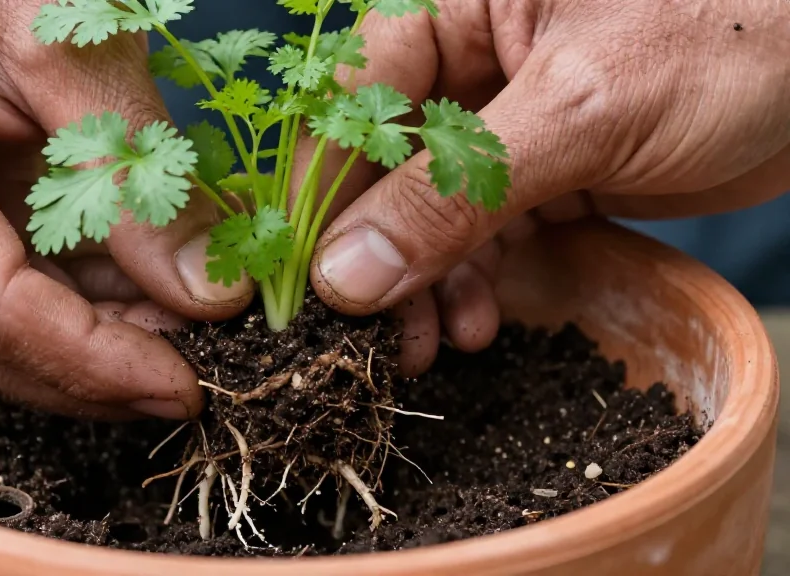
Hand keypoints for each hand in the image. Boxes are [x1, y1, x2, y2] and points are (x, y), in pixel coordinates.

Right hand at [0, 0, 255, 419]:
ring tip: (184, 332)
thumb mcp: (79, 49)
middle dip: (95, 374)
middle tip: (196, 376)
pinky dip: (72, 311)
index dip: (94, 363)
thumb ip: (142, 177)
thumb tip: (213, 296)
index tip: (186, 388)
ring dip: (92, 348)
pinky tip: (142, 300)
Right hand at [297, 0, 789, 371]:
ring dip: (427, 280)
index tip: (313, 286)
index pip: (351, 104)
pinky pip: (484, 229)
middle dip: (380, 255)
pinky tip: (478, 318)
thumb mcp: (581, 110)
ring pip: (430, 209)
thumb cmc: (739, 29)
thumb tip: (346, 274)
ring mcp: (509, 116)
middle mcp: (470, 57)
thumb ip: (453, 192)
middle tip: (379, 336)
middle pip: (383, 168)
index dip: (324, 199)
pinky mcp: (550, 164)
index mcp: (454, 4)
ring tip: (437, 341)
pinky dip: (476, 278)